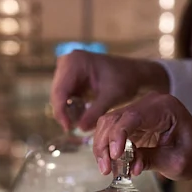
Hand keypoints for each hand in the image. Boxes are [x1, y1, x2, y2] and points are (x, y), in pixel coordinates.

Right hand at [50, 51, 168, 132]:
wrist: (134, 73)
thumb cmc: (126, 79)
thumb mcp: (111, 96)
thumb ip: (95, 112)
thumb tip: (80, 129)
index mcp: (75, 62)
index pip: (60, 90)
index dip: (61, 111)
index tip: (68, 128)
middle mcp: (67, 62)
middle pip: (57, 93)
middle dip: (64, 112)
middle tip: (72, 129)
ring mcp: (67, 69)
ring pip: (59, 96)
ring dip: (67, 111)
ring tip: (80, 122)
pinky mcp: (70, 78)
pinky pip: (65, 96)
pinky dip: (72, 107)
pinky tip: (82, 115)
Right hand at [92, 93, 191, 179]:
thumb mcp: (175, 162)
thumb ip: (150, 160)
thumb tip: (127, 166)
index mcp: (165, 108)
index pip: (133, 116)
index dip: (119, 136)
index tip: (115, 156)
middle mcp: (149, 104)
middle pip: (115, 118)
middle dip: (106, 144)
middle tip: (107, 169)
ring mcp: (140, 111)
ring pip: (108, 124)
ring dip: (103, 147)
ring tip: (108, 169)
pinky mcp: (133, 122)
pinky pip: (112, 131)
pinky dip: (108, 148)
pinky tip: (112, 164)